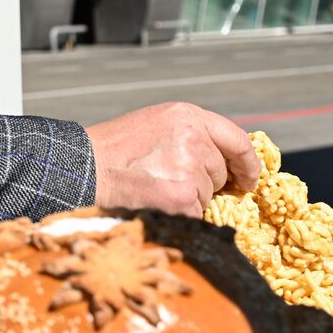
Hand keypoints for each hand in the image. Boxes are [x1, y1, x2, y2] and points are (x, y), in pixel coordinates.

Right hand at [85, 102, 260, 216]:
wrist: (84, 170)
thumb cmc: (114, 151)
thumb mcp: (156, 125)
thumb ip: (190, 135)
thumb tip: (224, 164)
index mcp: (187, 116)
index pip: (236, 139)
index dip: (247, 162)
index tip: (248, 178)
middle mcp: (193, 138)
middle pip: (219, 171)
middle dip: (203, 181)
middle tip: (166, 179)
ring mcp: (189, 169)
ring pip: (207, 196)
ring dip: (187, 199)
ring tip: (153, 188)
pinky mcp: (183, 198)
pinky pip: (196, 215)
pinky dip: (179, 216)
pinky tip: (154, 203)